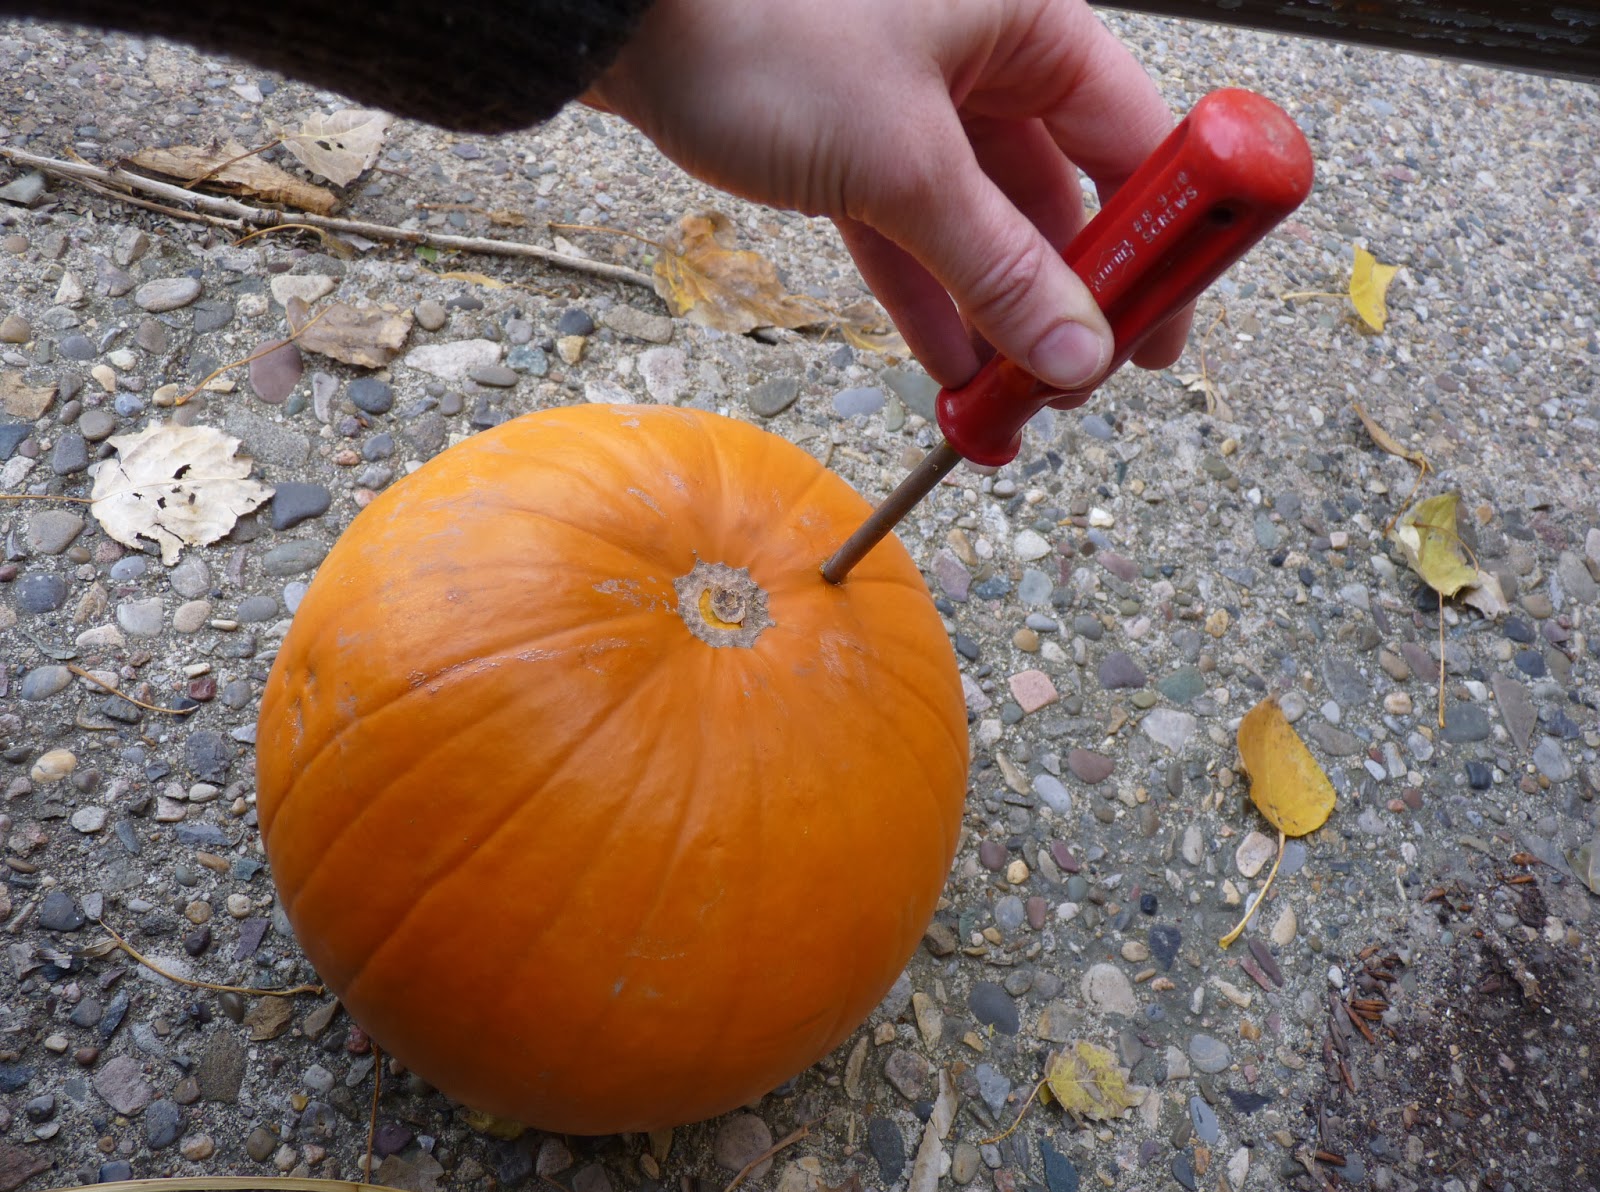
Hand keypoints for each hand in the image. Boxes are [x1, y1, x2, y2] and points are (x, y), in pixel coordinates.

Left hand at [585, 0, 1190, 390]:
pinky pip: (908, 224)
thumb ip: (998, 267)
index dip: (1160, 245)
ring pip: (979, 220)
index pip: (1137, 143)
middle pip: (1060, 192)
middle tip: (1070, 386)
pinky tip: (945, 365)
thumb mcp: (902, 164)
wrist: (614, 15)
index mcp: (1030, 23)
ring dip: (991, 311)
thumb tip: (1080, 352)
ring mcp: (912, 95)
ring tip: (1004, 402)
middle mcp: (983, 53)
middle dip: (1063, 298)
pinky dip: (926, 290)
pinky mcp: (847, 133)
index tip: (1160, 330)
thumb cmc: (762, 34)